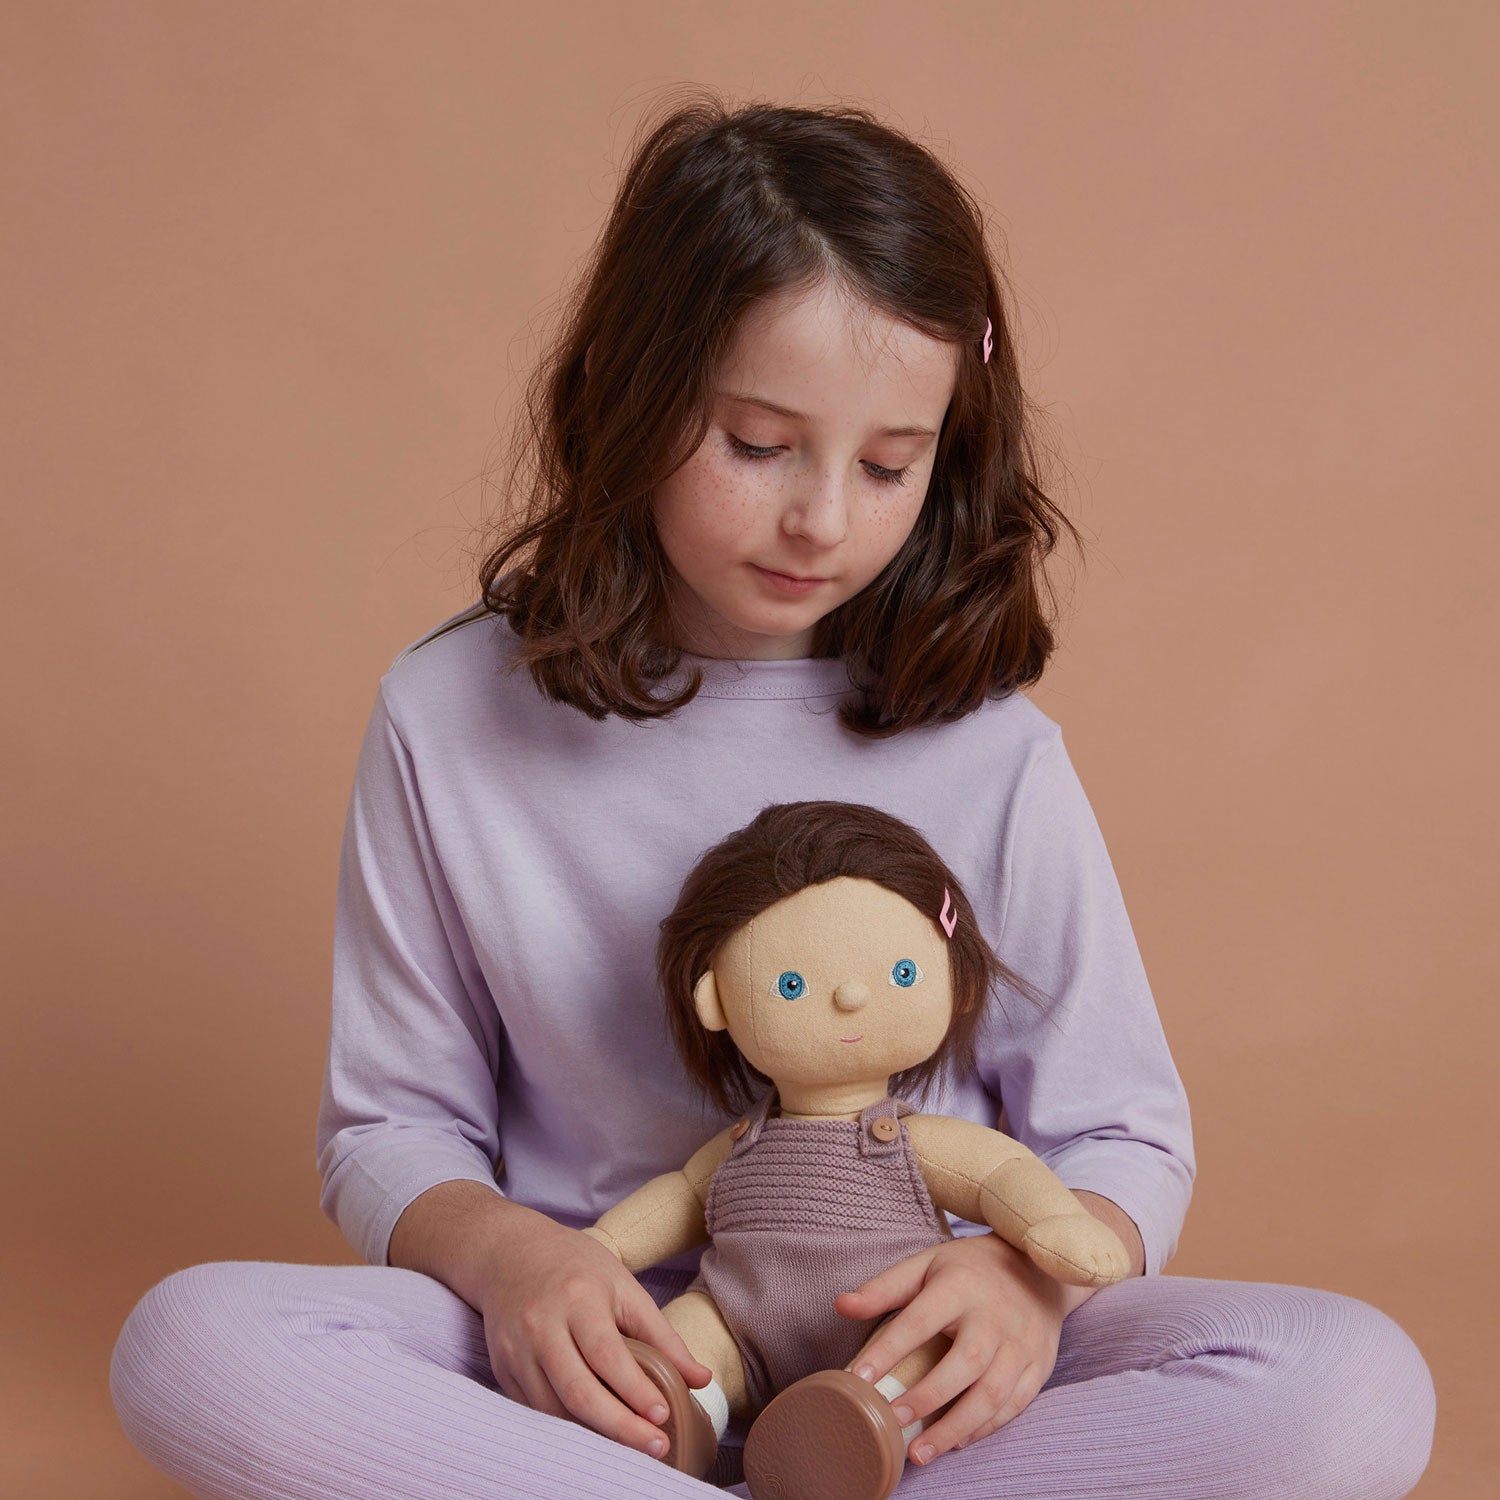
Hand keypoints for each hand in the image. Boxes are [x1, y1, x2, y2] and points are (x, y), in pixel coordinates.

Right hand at [477, 1216, 713, 1459]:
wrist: (511, 1254)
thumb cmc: (577, 1268)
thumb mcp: (624, 1287)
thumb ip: (662, 1335)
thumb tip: (701, 1379)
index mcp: (578, 1298)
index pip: (607, 1355)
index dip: (635, 1390)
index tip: (663, 1416)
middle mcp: (541, 1325)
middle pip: (578, 1391)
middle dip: (619, 1428)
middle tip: (655, 1447)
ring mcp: (516, 1349)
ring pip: (553, 1409)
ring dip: (592, 1434)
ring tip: (629, 1445)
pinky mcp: (501, 1367)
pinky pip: (534, 1409)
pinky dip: (565, 1425)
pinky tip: (593, 1431)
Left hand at [834, 1232, 1067, 1466]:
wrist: (1036, 1268)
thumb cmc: (968, 1270)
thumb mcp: (926, 1265)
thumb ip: (884, 1288)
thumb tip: (840, 1305)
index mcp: (960, 1286)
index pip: (920, 1320)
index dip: (889, 1350)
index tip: (859, 1378)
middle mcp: (994, 1316)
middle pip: (965, 1363)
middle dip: (928, 1397)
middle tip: (893, 1421)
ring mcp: (1021, 1343)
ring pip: (992, 1393)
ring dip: (955, 1427)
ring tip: (920, 1452)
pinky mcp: (1039, 1365)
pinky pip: (1014, 1404)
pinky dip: (984, 1428)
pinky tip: (956, 1441)